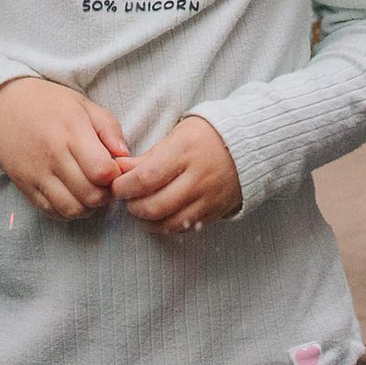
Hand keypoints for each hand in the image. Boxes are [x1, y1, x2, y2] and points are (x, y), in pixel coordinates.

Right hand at [0, 76, 128, 217]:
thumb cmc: (48, 103)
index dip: (116, 176)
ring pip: (72, 209)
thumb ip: (109, 128)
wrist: (2, 104)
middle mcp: (53, 156)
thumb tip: (126, 157)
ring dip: (88, 207)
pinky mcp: (24, 186)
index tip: (115, 169)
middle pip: (91, 195)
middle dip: (106, 195)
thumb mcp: (83, 105)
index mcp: (72, 132)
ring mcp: (37, 174)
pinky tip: (72, 196)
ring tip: (90, 192)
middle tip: (106, 184)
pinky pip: (51, 211)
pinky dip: (67, 211)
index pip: (102, 171)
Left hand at [111, 117, 242, 233]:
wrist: (248, 144)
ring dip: (147, 221)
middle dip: (133, 206)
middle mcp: (198, 177)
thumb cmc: (205, 136)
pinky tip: (160, 215)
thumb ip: (147, 156)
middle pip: (155, 206)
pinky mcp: (215, 212)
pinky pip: (185, 227)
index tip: (117, 186)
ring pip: (169, 223)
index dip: (125, 187)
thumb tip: (119, 170)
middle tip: (127, 199)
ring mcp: (208, 198)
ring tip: (141, 208)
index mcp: (185, 152)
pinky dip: (167, 225)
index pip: (146, 178)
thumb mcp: (176, 136)